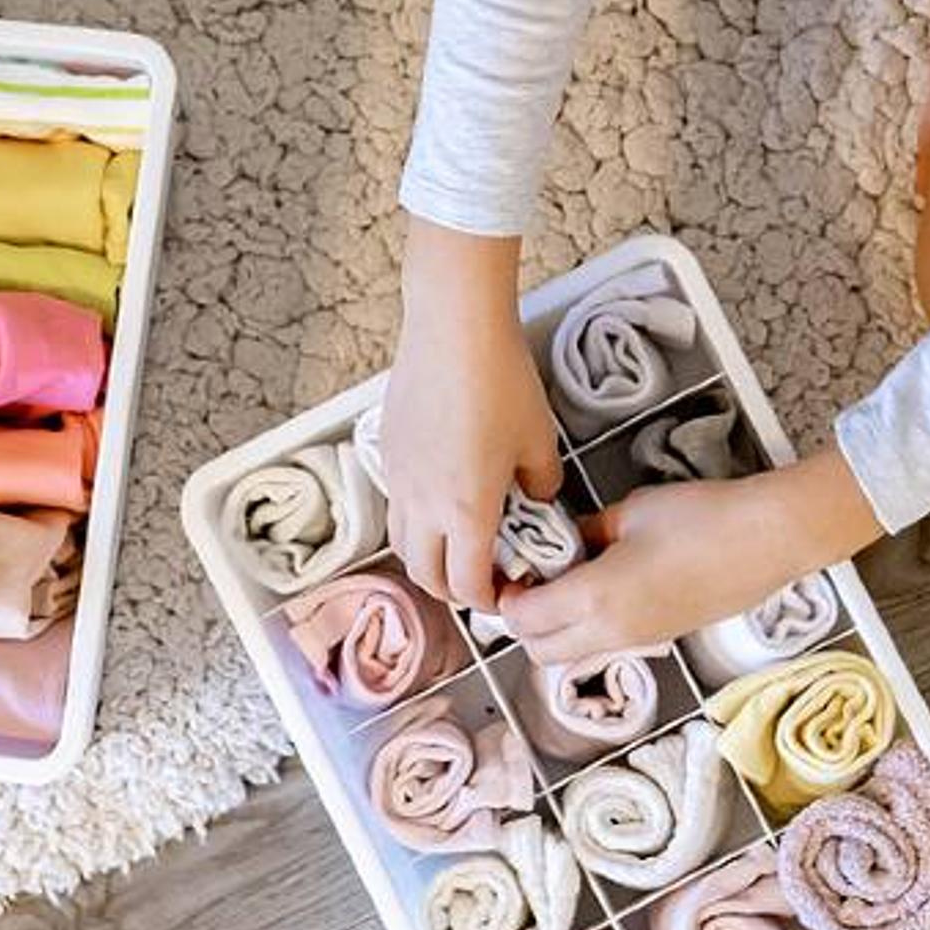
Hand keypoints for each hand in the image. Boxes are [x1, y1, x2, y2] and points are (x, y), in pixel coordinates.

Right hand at [382, 221, 561, 608]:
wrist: (454, 329)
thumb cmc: (498, 380)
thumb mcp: (539, 439)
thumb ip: (540, 483)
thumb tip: (535, 497)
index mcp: (465, 511)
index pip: (468, 584)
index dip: (490, 601)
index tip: (507, 594)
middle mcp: (423, 504)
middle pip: (425, 576)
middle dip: (454, 590)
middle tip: (482, 578)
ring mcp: (399, 478)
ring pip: (403, 543)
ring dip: (429, 557)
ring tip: (459, 542)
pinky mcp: (388, 451)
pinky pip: (396, 503)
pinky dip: (415, 519)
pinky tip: (442, 494)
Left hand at [498, 452, 883, 664]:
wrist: (768, 540)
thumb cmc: (700, 518)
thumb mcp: (629, 512)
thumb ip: (587, 532)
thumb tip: (566, 541)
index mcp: (595, 599)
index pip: (523, 619)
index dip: (507, 597)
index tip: (513, 568)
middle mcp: (612, 632)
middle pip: (541, 652)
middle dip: (525, 622)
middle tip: (532, 580)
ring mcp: (640, 643)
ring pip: (574, 655)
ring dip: (558, 629)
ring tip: (567, 581)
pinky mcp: (663, 640)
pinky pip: (606, 646)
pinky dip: (589, 628)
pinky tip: (605, 586)